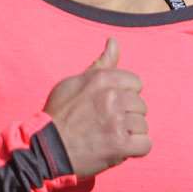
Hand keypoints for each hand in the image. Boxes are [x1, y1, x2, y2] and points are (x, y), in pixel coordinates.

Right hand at [43, 36, 151, 179]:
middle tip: (107, 126)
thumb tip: (114, 41)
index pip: (136, 83)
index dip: (125, 97)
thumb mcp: (75, 82)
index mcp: (102, 79)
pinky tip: (120, 149)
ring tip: (110, 138)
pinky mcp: (120, 145)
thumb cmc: (59, 115)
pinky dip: (136, 150)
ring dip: (130, 134)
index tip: (110, 107)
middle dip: (128, 117)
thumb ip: (100, 64)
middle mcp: (111, 97)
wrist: (48, 148)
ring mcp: (117, 122)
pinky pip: (145, 144)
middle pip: (141, 105)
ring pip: (143, 125)